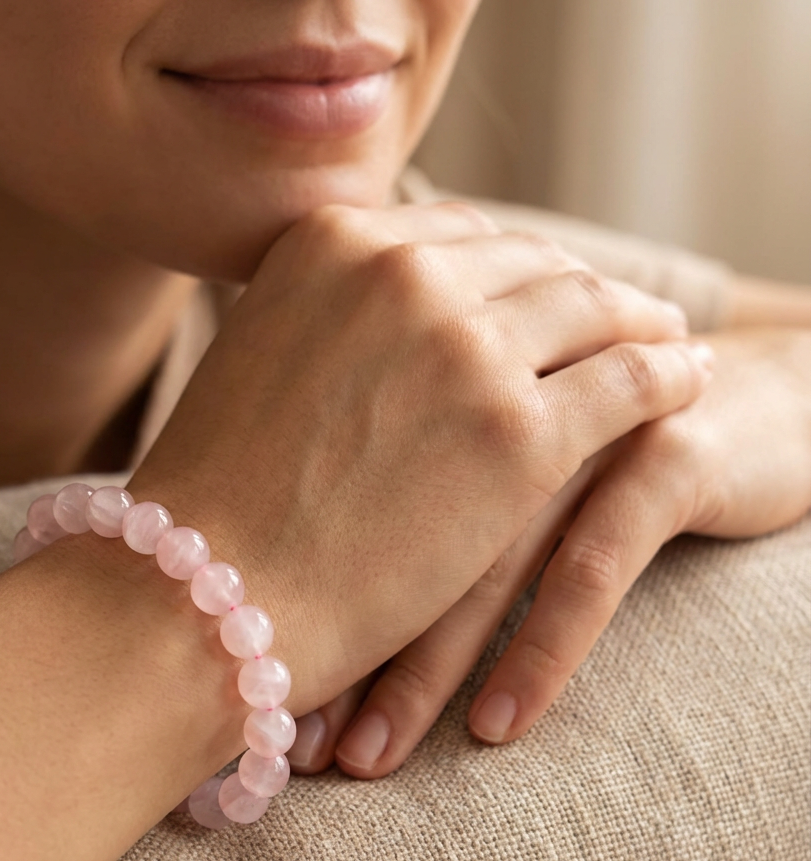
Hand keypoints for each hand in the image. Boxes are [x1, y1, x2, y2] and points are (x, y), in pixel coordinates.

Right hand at [127, 202, 711, 718]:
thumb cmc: (220, 499)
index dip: (513, 265)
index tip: (542, 291)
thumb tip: (392, 324)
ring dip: (639, 322)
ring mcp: (465, 349)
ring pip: (595, 308)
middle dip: (582, 289)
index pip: (459, 234)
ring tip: (667, 343)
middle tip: (621, 315)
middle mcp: (403, 273)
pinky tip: (685, 382)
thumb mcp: (262, 360)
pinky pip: (631, 379)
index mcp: (333, 244)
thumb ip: (332, 319)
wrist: (207, 592)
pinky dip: (668, 374)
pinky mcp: (520, 434)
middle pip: (535, 263)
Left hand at [294, 327, 809, 775]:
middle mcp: (496, 391)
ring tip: (367, 759)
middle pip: (394, 526)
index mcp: (440, 378)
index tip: (244, 682)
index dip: (290, 588)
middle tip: (292, 741)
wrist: (746, 391)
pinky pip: (590, 566)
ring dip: (421, 671)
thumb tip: (302, 567)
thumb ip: (416, 475)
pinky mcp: (663, 458)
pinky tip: (500, 726)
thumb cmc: (595, 434)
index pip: (344, 490)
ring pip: (481, 557)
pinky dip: (542, 651)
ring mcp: (580, 421)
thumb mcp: (495, 445)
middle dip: (339, 644)